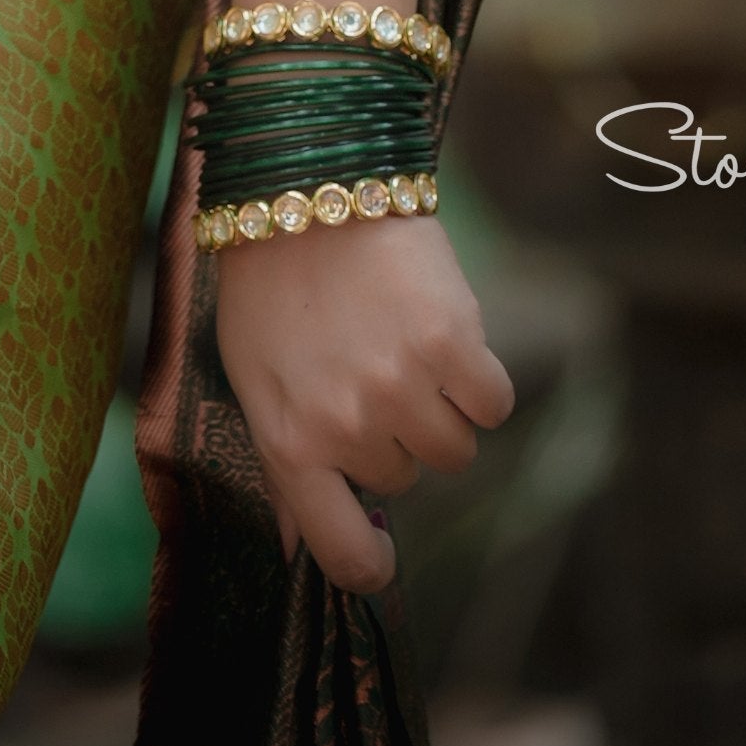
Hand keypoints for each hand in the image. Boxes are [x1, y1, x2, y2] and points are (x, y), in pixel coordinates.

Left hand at [212, 215, 512, 595]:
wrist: (307, 178)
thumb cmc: (270, 278)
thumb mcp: (252, 375)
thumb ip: (282, 459)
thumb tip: (299, 540)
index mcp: (291, 442)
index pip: (341, 554)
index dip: (369, 566)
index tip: (381, 555)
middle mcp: (348, 426)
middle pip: (406, 478)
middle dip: (394, 435)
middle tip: (369, 367)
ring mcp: (402, 385)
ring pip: (455, 449)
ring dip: (441, 409)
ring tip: (405, 347)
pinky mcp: (452, 342)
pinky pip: (494, 404)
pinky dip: (481, 380)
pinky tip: (448, 338)